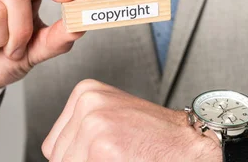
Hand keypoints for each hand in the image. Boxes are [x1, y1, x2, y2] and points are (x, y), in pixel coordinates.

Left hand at [41, 79, 222, 161]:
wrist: (191, 145)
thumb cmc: (157, 136)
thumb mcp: (113, 118)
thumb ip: (83, 130)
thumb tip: (59, 156)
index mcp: (86, 93)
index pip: (55, 143)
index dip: (77, 158)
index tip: (103, 153)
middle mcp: (87, 104)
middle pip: (58, 157)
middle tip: (118, 156)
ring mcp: (94, 126)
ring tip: (122, 158)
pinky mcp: (101, 149)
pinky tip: (124, 161)